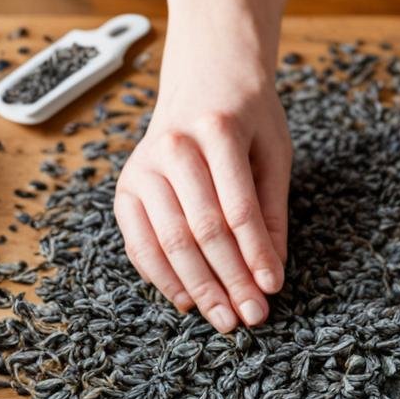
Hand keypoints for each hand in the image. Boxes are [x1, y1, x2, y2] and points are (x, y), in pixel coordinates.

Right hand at [114, 0, 289, 331]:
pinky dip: (162, 277)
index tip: (272, 289)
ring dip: (198, 288)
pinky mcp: (125, 187)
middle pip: (202, 230)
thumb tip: (272, 272)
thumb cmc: (247, 117)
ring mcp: (142, 168)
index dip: (255, 254)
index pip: (238, 208)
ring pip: (169, 241)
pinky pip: (139, 242)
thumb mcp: (274, 152)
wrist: (203, 79)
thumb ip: (272, 211)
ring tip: (224, 318)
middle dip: (229, 280)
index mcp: (217, 132)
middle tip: (251, 317)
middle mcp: (172, 148)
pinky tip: (187, 301)